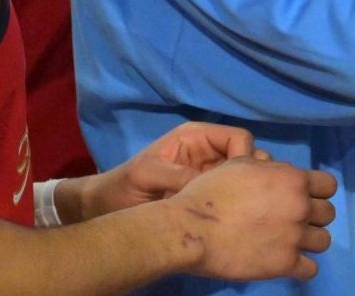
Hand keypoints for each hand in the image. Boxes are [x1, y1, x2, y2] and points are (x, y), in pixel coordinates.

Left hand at [77, 122, 264, 220]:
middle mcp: (208, 152)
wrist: (104, 210)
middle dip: (250, 173)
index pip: (239, 138)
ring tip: (239, 209)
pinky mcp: (206, 195)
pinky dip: (235, 203)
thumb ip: (179, 175)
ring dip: (244, 189)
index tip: (239, 181)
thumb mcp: (147, 175)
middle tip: (245, 198)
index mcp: (196, 137)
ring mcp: (208, 174)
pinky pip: (230, 194)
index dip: (245, 156)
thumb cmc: (122, 187)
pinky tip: (231, 217)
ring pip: (242, 176)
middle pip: (246, 155)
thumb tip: (214, 186)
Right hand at [171, 156, 335, 280]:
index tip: (305, 199)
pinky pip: (310, 269)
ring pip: (323, 241)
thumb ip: (264, 166)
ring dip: (310, 242)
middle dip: (314, 218)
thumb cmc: (210, 192)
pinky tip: (288, 263)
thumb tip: (273, 167)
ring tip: (290, 243)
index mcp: (293, 179)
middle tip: (293, 222)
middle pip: (328, 214)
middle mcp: (300, 206)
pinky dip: (302, 267)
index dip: (318, 192)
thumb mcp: (239, 164)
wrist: (191, 228)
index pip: (329, 186)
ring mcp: (295, 236)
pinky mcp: (285, 263)